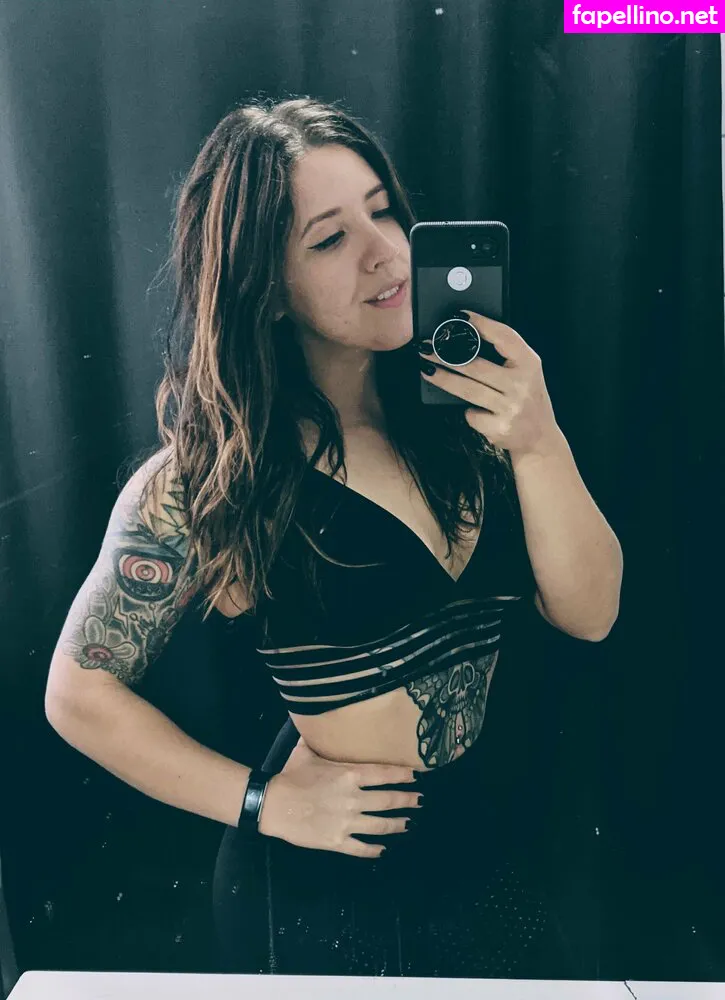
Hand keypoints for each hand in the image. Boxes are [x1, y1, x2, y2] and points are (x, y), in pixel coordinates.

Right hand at [257, 737, 421, 858]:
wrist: (273, 804)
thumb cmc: (291, 775)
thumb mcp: (306, 751)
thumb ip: (319, 740)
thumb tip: (319, 720)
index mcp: (349, 774)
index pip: (384, 774)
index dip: (403, 775)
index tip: (416, 776)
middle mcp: (354, 798)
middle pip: (389, 800)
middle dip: (408, 800)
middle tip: (420, 801)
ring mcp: (347, 821)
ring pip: (381, 825)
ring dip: (397, 824)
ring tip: (408, 823)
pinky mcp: (337, 841)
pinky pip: (361, 847)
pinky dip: (374, 849)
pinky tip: (382, 849)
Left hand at [419, 309, 561, 459]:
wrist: (540, 439)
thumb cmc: (527, 400)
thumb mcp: (526, 373)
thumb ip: (505, 356)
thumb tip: (466, 337)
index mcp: (530, 364)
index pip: (504, 337)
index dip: (481, 324)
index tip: (459, 316)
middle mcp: (521, 384)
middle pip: (476, 365)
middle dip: (446, 355)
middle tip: (426, 348)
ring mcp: (510, 407)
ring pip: (468, 389)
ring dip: (442, 379)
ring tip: (426, 369)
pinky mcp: (498, 427)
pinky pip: (471, 414)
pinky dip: (468, 412)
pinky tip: (473, 411)